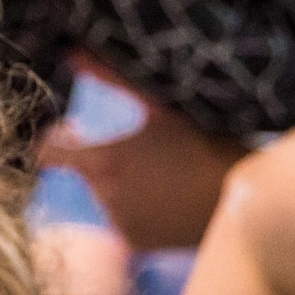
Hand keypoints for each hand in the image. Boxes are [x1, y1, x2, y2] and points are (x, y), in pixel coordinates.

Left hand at [43, 89, 247, 250]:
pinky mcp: (137, 242)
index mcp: (104, 160)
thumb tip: (73, 52)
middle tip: (138, 148)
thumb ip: (110, 78)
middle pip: (85, 172)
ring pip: (106, 195)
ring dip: (121, 184)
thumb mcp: (159, 105)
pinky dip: (137, 207)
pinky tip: (167, 195)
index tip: (72, 131)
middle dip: (100, 159)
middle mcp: (106, 195)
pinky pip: (124, 218)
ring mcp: (121, 221)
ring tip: (162, 171)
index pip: (49, 153)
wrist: (244, 190)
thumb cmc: (204, 138)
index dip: (56, 140)